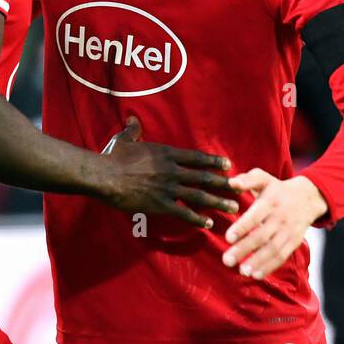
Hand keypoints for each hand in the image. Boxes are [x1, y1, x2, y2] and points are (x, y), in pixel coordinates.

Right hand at [100, 116, 238, 228]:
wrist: (104, 176)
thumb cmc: (113, 157)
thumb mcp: (124, 140)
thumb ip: (133, 130)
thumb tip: (133, 119)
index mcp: (166, 154)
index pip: (196, 158)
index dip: (213, 162)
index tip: (228, 165)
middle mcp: (172, 170)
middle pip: (204, 177)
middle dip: (223, 184)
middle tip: (239, 189)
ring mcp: (167, 188)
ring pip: (199, 196)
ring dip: (218, 202)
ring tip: (233, 208)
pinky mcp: (159, 205)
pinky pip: (183, 213)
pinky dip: (197, 219)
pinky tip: (208, 224)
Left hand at [222, 169, 327, 278]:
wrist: (308, 197)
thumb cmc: (277, 189)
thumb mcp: (263, 178)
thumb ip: (247, 179)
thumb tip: (230, 182)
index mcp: (270, 201)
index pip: (255, 216)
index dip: (242, 227)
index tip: (228, 238)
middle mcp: (280, 218)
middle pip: (261, 236)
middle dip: (244, 249)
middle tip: (227, 260)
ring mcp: (288, 231)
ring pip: (272, 249)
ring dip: (257, 262)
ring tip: (241, 271)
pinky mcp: (294, 242)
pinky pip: (282, 256)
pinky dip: (269, 267)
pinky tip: (256, 275)